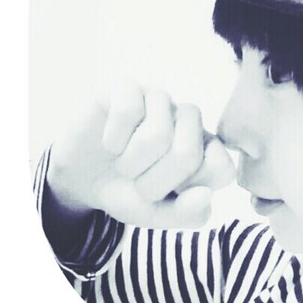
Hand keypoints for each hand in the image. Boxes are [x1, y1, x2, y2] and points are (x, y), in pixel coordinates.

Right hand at [46, 83, 235, 228]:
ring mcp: (160, 100)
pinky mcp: (128, 87)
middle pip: (187, 154)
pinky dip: (113, 138)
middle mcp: (189, 119)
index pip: (222, 170)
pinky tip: (110, 141)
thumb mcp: (155, 214)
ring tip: (123, 163)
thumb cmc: (127, 190)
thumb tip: (206, 195)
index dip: (190, 190)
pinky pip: (128, 110)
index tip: (169, 193)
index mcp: (207, 148)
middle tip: (138, 182)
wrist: (79, 176)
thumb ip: (187, 214)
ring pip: (157, 135)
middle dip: (153, 183)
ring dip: (130, 164)